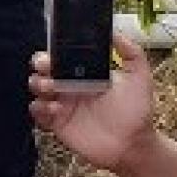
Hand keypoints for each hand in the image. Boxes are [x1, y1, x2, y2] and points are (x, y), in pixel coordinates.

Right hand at [31, 33, 156, 173]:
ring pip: (37, 88)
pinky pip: (37, 112)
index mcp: (85, 73)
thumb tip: (114, 32)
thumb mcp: (139, 78)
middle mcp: (70, 86)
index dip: (54, 52)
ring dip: (39, 85)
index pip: (61, 56)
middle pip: (43, 69)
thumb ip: (132, 53)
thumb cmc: (136, 112)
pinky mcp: (56, 123)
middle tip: (48, 69)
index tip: (55, 53)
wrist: (132, 145)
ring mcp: (62, 105)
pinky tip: (55, 110)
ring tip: (52, 90)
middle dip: (40, 65)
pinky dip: (40, 108)